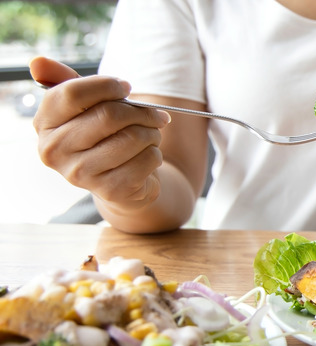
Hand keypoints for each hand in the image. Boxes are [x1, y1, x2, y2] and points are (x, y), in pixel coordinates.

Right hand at [29, 56, 170, 209]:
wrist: (120, 182)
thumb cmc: (103, 136)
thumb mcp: (84, 108)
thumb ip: (65, 82)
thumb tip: (38, 63)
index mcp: (44, 124)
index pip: (72, 93)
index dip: (106, 85)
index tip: (126, 87)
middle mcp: (55, 150)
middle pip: (108, 115)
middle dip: (141, 111)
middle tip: (155, 114)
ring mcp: (81, 173)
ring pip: (133, 137)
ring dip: (152, 133)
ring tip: (151, 135)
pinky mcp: (109, 190)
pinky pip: (147, 159)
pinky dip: (156, 153)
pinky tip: (148, 156)